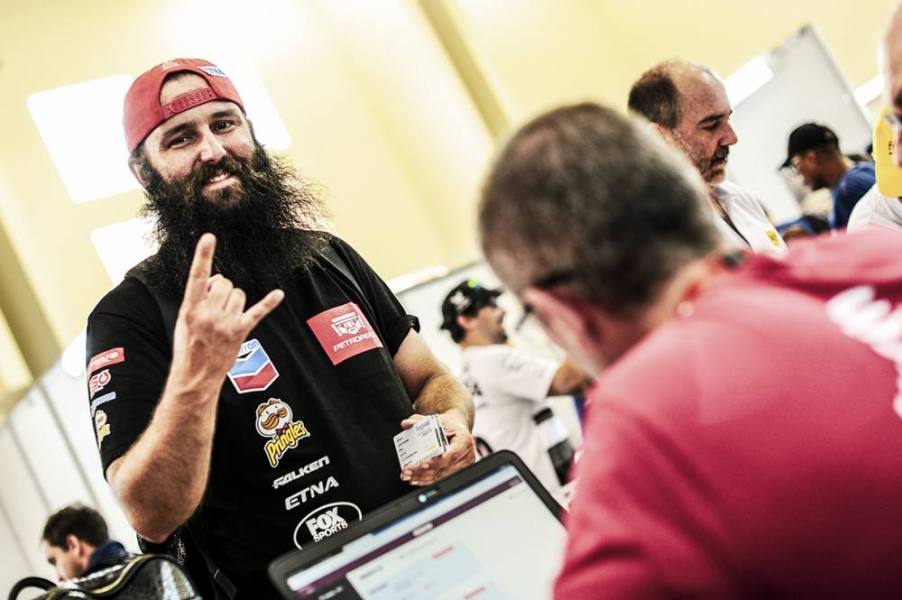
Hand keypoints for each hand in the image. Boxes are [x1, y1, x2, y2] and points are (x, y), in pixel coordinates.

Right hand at [170, 234, 284, 386]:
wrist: (195, 376)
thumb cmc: (188, 345)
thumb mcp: (183, 320)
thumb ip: (199, 297)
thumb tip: (218, 280)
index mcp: (190, 308)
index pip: (196, 276)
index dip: (203, 256)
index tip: (208, 236)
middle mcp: (208, 314)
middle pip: (225, 283)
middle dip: (222, 288)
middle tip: (215, 303)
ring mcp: (225, 324)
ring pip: (239, 294)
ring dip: (235, 300)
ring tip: (225, 315)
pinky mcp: (240, 332)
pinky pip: (258, 312)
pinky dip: (269, 302)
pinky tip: (278, 294)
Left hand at [399, 409, 475, 485]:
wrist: (457, 428)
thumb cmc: (448, 424)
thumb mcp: (434, 419)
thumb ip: (418, 420)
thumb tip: (406, 423)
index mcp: (464, 439)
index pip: (451, 454)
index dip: (437, 461)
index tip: (423, 463)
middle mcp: (466, 454)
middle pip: (445, 468)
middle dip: (424, 471)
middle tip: (409, 470)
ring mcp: (464, 465)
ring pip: (442, 476)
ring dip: (423, 478)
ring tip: (408, 475)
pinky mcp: (458, 472)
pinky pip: (442, 478)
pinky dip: (427, 480)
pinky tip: (415, 479)